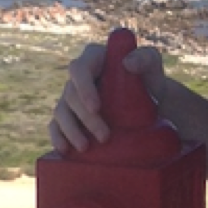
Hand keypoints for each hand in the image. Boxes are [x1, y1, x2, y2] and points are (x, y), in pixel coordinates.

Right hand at [47, 40, 167, 153]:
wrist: (152, 104)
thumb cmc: (150, 80)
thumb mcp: (153, 66)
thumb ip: (146, 58)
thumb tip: (128, 63)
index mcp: (93, 58)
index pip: (80, 69)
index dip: (83, 88)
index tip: (96, 108)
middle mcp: (78, 77)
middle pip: (71, 95)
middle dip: (85, 118)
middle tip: (104, 137)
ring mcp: (71, 97)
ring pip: (61, 112)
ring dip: (71, 131)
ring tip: (85, 148)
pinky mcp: (69, 116)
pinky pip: (55, 125)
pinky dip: (57, 137)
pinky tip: (64, 149)